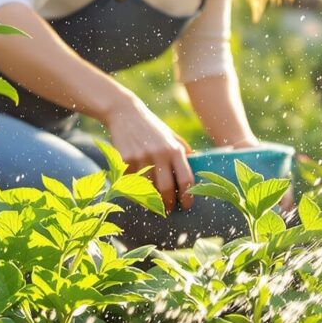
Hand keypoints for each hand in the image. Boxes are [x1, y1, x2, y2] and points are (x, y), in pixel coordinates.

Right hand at [100, 95, 193, 211]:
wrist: (125, 113)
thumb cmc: (152, 128)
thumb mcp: (171, 137)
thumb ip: (183, 153)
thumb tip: (196, 170)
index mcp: (174, 149)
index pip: (186, 179)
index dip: (188, 196)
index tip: (186, 205)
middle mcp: (159, 154)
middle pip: (167, 189)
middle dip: (169, 203)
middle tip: (169, 209)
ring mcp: (141, 157)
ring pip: (148, 188)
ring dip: (152, 200)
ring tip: (154, 203)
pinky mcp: (125, 160)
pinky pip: (132, 182)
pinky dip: (135, 189)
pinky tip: (138, 190)